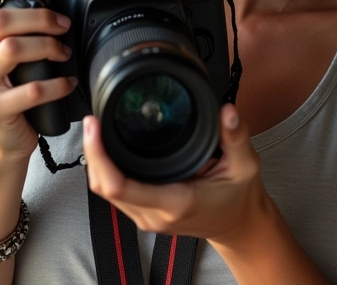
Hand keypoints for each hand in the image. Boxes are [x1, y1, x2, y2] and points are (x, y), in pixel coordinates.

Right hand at [0, 0, 76, 165]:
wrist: (1, 142)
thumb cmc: (12, 91)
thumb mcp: (8, 56)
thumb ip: (18, 27)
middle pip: (1, 20)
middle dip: (39, 18)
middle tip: (63, 25)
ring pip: (12, 49)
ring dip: (47, 47)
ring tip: (64, 54)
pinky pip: (30, 90)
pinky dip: (56, 85)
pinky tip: (67, 83)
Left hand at [83, 103, 266, 242]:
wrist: (240, 226)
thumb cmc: (240, 197)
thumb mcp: (245, 164)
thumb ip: (236, 136)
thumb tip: (227, 110)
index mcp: (176, 201)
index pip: (120, 185)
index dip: (100, 156)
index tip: (95, 127)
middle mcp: (155, 214)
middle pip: (104, 187)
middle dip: (92, 153)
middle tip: (91, 120)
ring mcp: (148, 217)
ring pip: (106, 192)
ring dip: (97, 162)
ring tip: (96, 129)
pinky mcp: (145, 214)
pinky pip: (116, 194)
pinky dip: (106, 170)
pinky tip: (107, 148)